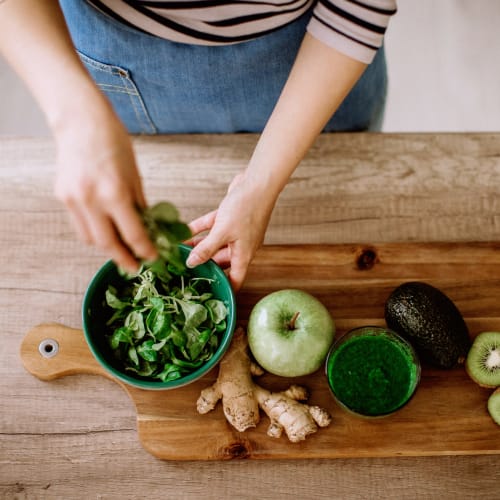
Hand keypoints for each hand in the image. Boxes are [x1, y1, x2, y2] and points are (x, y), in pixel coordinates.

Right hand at [53, 105, 157, 271]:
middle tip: (134, 267)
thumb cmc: (114, 142)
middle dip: (123, 259)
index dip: (144, 250)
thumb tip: (147, 228)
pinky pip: (79, 224)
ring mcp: (73, 199)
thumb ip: (139, 205)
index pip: (132, 234)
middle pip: (107, 244)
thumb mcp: (134, 175)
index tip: (152, 258)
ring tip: (121, 250)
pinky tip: (105, 230)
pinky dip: (93, 232)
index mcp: (114, 193)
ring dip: (107, 248)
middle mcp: (91, 199)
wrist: (81, 121)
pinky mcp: (62, 196)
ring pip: (90, 238)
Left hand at [186, 172, 275, 290]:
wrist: (256, 182)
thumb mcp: (222, 232)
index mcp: (244, 255)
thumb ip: (206, 249)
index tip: (212, 297)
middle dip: (203, 265)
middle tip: (183, 270)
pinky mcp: (228, 218)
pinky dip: (199, 230)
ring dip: (197, 247)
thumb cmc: (247, 209)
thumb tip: (192, 263)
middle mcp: (239, 246)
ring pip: (213, 244)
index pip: (236, 279)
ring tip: (178, 251)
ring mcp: (234, 232)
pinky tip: (183, 233)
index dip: (226, 289)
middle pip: (220, 262)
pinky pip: (211, 228)